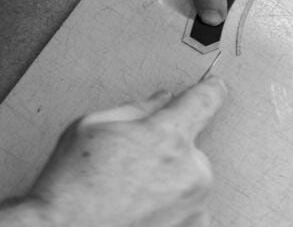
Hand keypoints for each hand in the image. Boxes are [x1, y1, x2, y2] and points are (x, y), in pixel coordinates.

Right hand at [6, 77, 225, 226]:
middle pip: (191, 146)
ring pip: (189, 181)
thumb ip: (138, 108)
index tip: (215, 86)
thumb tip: (162, 100)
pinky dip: (170, 211)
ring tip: (130, 195)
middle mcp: (190, 172)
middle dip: (169, 149)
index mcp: (168, 136)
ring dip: (170, 183)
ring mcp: (194, 209)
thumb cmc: (69, 190)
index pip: (205, 99)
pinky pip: (188, 211)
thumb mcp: (92, 126)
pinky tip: (139, 213)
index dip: (210, 89)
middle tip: (133, 164)